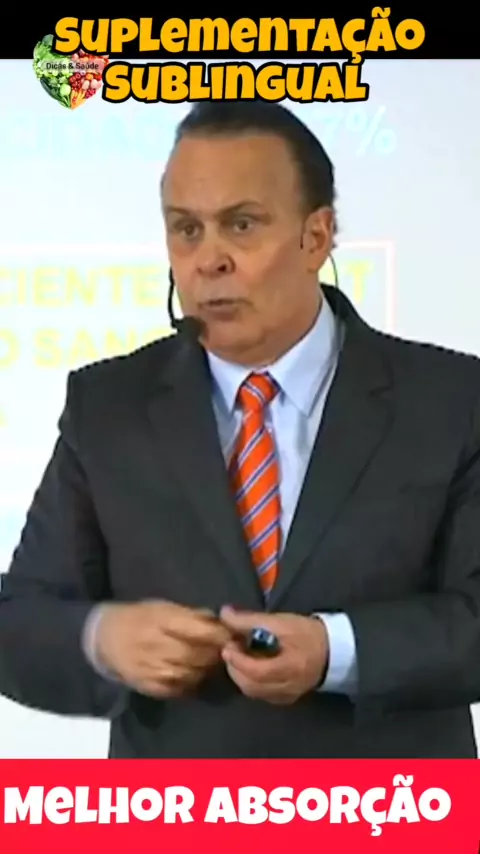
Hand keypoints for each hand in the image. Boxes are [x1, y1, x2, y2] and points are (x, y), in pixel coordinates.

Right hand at [95, 600, 231, 697]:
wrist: (103, 639)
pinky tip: (194, 675)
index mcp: (161, 620)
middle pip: (198, 655)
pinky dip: (192, 683)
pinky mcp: (149, 687)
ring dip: (207, 670)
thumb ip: (190, 615)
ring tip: (211, 663)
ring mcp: (152, 669)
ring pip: (192, 674)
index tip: (233, 635)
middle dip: (216, 654)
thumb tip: (219, 620)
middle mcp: (157, 645)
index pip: (199, 630)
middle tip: (227, 652)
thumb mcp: (162, 607)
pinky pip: (180, 689)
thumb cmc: (137, 617)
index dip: (220, 635)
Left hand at [219, 607, 328, 703]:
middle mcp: (288, 686)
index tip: (228, 645)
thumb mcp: (281, 621)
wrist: (336, 649)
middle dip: (235, 668)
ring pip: (255, 693)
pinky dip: (252, 683)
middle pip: (251, 686)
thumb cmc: (308, 633)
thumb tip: (224, 614)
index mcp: (289, 667)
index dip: (237, 660)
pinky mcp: (288, 698)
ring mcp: (288, 695)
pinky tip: (252, 669)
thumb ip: (250, 619)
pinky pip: (263, 696)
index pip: (256, 671)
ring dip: (241, 676)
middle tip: (230, 650)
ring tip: (239, 657)